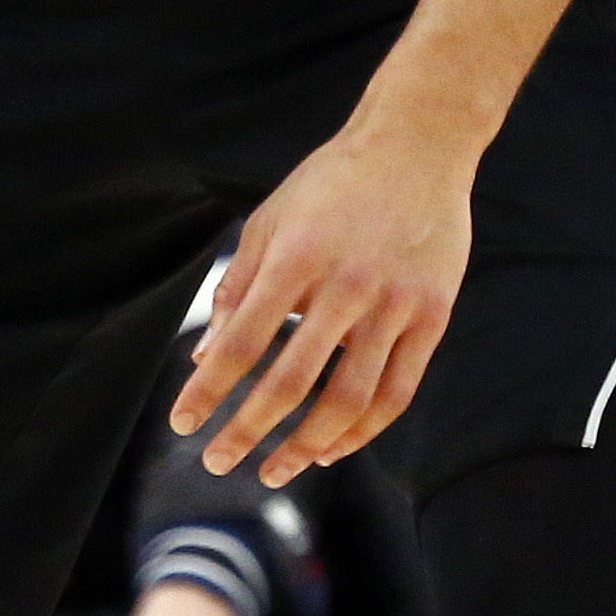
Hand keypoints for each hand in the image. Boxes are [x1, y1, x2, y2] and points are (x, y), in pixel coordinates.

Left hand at [172, 117, 474, 483]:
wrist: (420, 143)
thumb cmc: (334, 181)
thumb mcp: (271, 219)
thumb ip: (238, 287)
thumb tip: (205, 360)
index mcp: (297, 258)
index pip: (241, 344)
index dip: (207, 393)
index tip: (183, 425)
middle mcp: (347, 285)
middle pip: (291, 383)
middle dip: (248, 432)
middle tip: (218, 463)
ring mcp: (396, 304)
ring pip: (349, 400)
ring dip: (307, 447)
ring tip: (276, 471)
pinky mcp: (433, 315)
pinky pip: (397, 392)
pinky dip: (363, 431)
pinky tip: (332, 449)